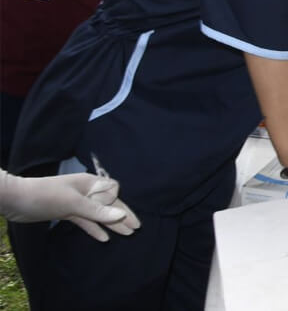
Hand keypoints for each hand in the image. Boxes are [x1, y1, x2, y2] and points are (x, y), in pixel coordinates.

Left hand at [0, 170, 141, 241]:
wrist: (16, 200)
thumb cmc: (46, 196)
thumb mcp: (73, 203)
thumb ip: (98, 211)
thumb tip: (122, 215)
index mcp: (90, 183)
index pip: (112, 191)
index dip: (115, 202)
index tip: (113, 212)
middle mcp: (86, 192)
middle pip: (108, 204)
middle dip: (122, 215)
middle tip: (136, 227)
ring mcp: (76, 202)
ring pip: (98, 214)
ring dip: (111, 224)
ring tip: (127, 234)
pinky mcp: (67, 212)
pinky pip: (86, 221)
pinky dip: (94, 228)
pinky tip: (104, 237)